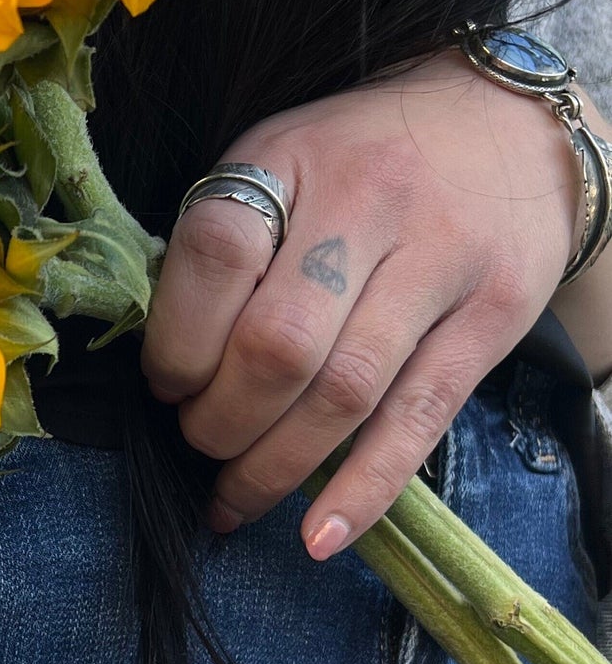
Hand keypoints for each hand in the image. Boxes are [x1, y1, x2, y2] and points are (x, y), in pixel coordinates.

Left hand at [141, 50, 586, 557]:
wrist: (503, 125)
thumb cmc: (355, 162)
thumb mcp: (275, 164)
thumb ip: (221, 247)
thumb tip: (160, 367)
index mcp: (290, 159)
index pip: (215, 256)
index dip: (176, 344)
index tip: (167, 385)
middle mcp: (370, 203)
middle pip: (278, 346)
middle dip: (220, 421)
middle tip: (200, 439)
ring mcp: (440, 262)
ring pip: (343, 395)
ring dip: (274, 468)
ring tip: (235, 498)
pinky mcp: (492, 319)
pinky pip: (418, 422)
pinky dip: (362, 492)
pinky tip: (319, 538)